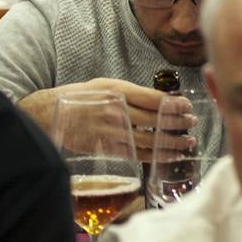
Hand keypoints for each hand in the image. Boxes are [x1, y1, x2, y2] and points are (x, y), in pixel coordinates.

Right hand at [19, 78, 191, 161]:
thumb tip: (161, 100)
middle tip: (192, 125)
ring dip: (171, 143)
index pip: (155, 99)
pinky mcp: (104, 147)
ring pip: (149, 140)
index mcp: (119, 91)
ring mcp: (110, 131)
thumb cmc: (80, 97)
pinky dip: (154, 157)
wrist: (49, 113)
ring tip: (187, 143)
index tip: (188, 108)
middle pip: (155, 121)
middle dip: (178, 124)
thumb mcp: (106, 84)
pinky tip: (169, 156)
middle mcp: (117, 111)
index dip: (175, 105)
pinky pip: (135, 154)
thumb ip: (132, 92)